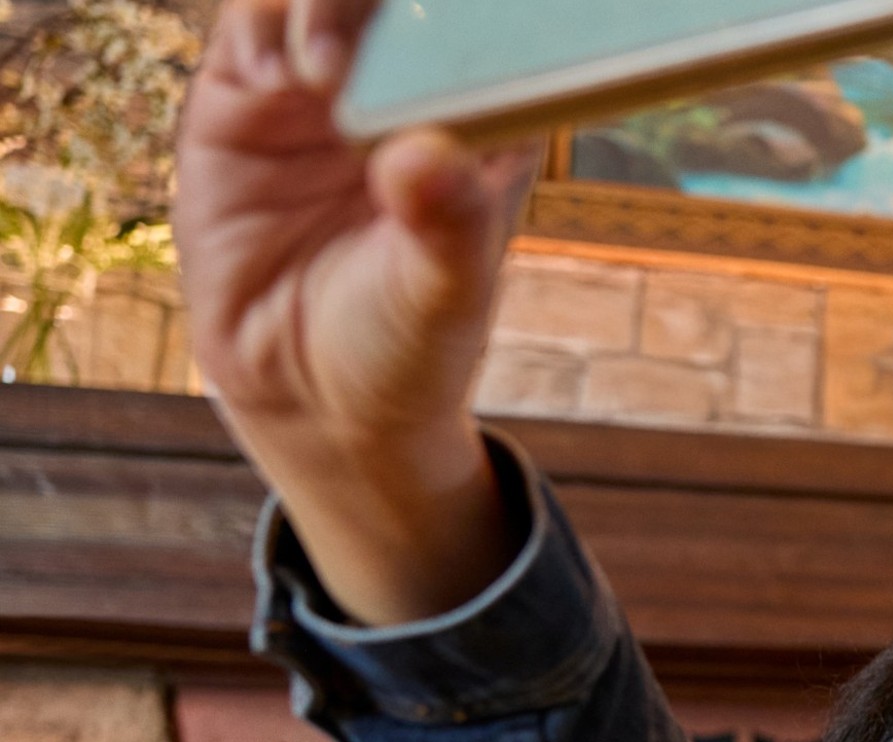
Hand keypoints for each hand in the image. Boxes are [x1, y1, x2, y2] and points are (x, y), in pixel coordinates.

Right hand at [176, 0, 539, 623]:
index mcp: (483, 122)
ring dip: (324, 7)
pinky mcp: (244, 103)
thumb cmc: (404, 345)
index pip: (495, 30)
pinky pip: (251, 34)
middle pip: (400, 4)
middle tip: (381, 19)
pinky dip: (261, 33)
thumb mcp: (444, 298)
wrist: (313, 399)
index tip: (471, 22)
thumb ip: (449, 229)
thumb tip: (427, 157)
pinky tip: (278, 74)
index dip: (482, 15)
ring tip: (326, 75)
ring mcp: (322, 91)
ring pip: (321, 1)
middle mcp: (405, 92)